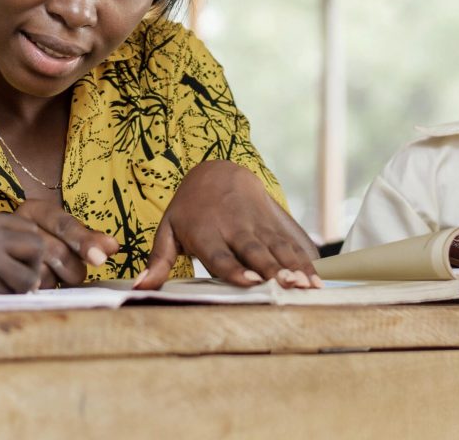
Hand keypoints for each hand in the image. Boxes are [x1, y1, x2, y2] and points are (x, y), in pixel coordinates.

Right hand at [0, 213, 47, 293]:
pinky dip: (6, 298)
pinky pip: (10, 295)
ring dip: (23, 284)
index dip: (28, 242)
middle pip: (36, 246)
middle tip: (24, 272)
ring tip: (11, 288)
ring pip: (29, 275)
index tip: (22, 253)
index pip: (26, 226)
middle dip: (34, 261)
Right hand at [12, 200, 119, 287]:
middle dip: (73, 267)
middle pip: (57, 252)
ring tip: (51, 273)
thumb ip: (87, 238)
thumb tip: (113, 247)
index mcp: (34, 209)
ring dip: (56, 280)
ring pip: (44, 274)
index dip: (84, 242)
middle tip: (73, 272)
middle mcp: (16, 226)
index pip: (64, 225)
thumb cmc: (40, 238)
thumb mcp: (61, 231)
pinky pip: (29, 290)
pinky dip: (40, 290)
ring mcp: (2, 251)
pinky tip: (38, 283)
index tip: (101, 259)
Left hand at [134, 160, 319, 289]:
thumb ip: (158, 260)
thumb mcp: (168, 229)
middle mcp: (235, 228)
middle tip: (288, 285)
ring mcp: (259, 224)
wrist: (218, 171)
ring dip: (295, 266)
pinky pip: (293, 243)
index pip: (221, 254)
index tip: (250, 281)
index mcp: (206, 232)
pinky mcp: (276, 223)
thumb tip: (140, 287)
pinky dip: (307, 260)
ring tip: (309, 285)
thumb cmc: (190, 209)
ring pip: (278, 247)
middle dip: (272, 268)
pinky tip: (319, 277)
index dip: (236, 269)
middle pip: (255, 251)